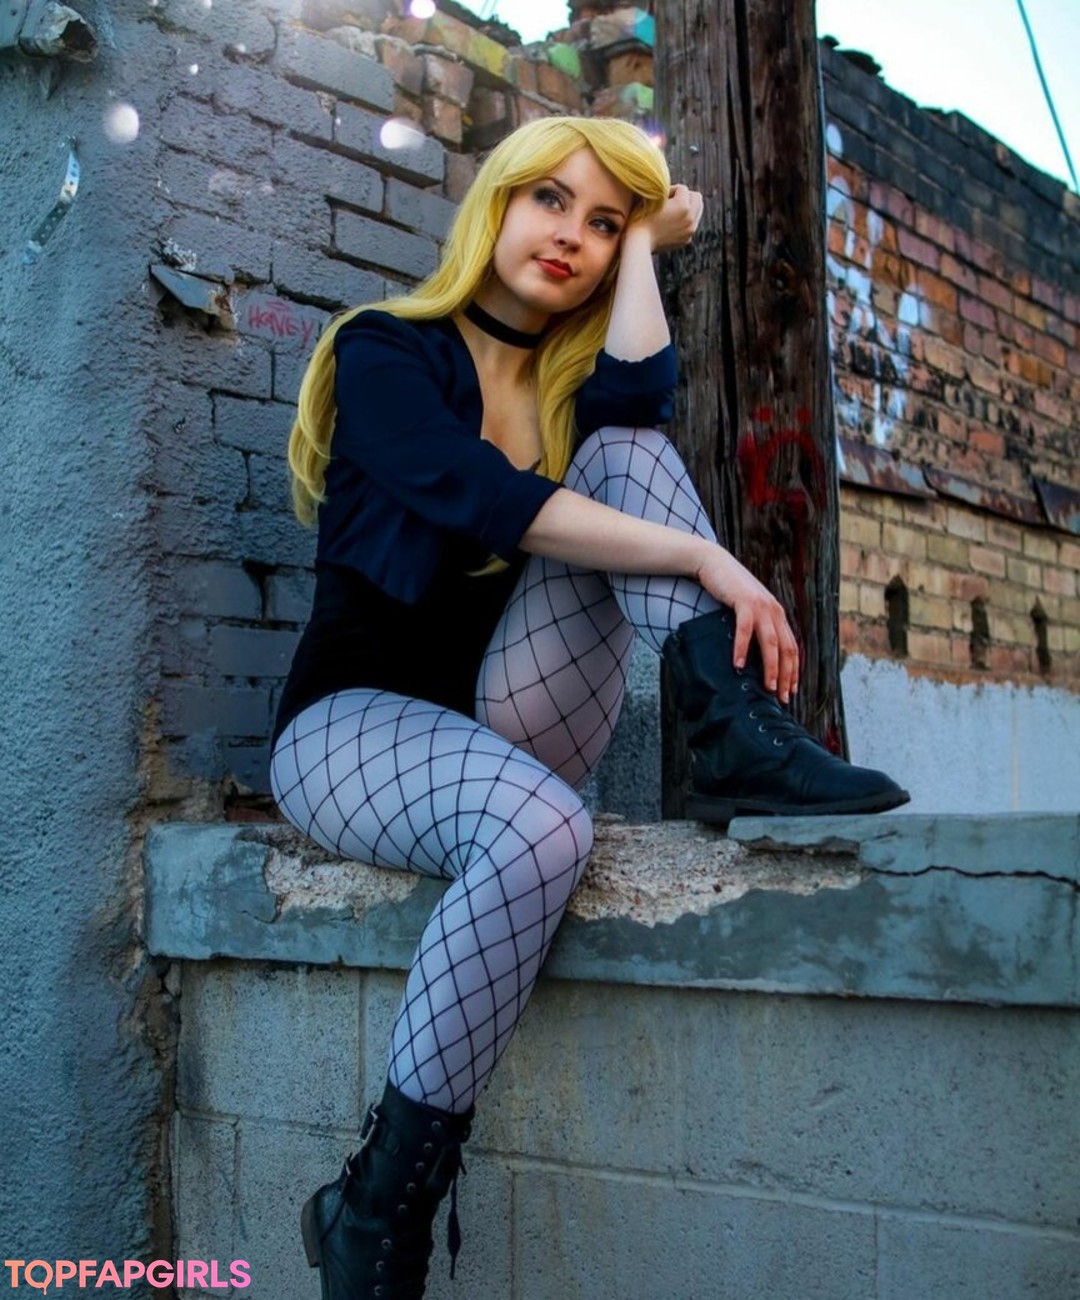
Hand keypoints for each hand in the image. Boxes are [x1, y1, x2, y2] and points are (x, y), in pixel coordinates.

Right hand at [643, 184, 703, 252]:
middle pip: (697, 197)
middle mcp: (690, 218)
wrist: (638, 244)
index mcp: (683, 206)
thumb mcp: (652, 198)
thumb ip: (664, 189)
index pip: (683, 188)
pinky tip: (671, 223)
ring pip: (697, 211)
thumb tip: (670, 186)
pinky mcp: (686, 239)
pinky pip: (691, 224)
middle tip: (672, 201)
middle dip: (685, 196)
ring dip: (688, 208)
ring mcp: (690, 230)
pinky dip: (684, 221)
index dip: (670, 190)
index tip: (661, 196)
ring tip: (673, 211)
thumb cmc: (641, 218)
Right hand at [693, 544, 800, 702]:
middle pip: (786, 649)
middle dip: (787, 675)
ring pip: (771, 642)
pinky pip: (745, 630)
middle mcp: (774, 611)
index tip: (790, 691)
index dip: (793, 671)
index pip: (792, 648)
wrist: (714, 563)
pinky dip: (742, 649)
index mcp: (777, 614)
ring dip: (771, 667)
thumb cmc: (729, 589)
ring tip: (768, 687)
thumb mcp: (748, 609)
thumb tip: (754, 655)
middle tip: (782, 697)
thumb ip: (756, 627)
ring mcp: (761, 606)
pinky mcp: (744, 601)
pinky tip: (737, 665)